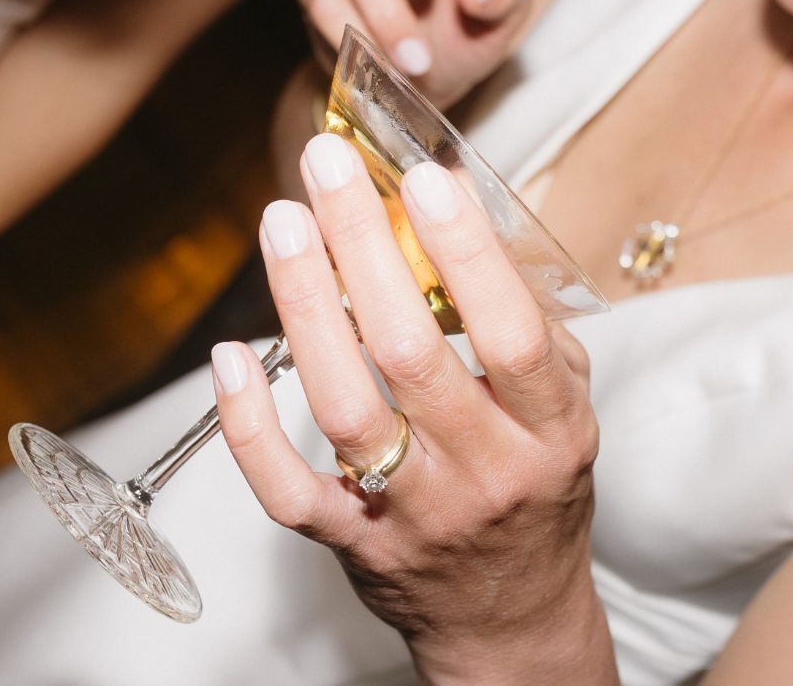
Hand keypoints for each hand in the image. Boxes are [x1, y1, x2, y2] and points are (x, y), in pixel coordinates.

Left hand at [213, 133, 616, 682]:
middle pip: (413, 355)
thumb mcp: (562, 411)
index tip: (423, 178)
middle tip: (326, 168)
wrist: (509, 623)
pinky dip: (249, 422)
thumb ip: (526, 323)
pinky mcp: (350, 545)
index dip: (467, 253)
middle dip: (363, 249)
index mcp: (549, 433)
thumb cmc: (534, 491)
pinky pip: (287, 487)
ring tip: (281, 223)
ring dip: (304, 307)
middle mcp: (484, 473)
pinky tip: (229, 353)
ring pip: (345, 408)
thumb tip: (464, 213)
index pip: (512, 335)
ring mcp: (412, 513)